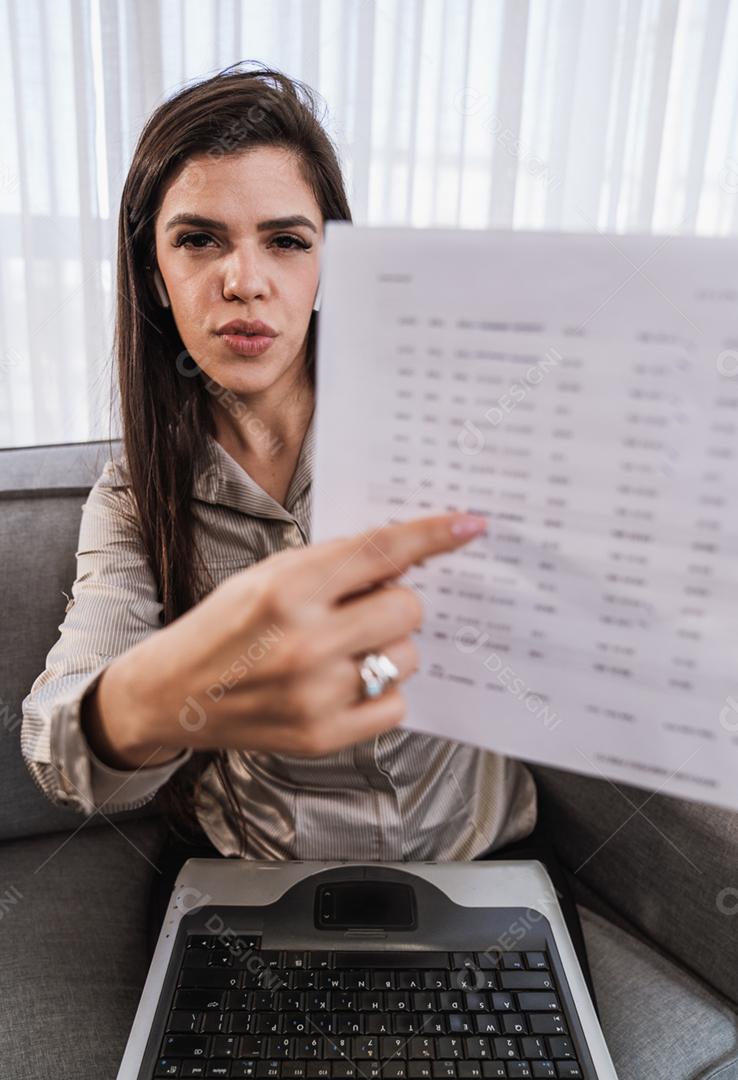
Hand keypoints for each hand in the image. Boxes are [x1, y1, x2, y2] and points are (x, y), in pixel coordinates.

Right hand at [114, 512, 486, 759]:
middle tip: (362, 609)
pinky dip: (379, 692)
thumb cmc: (226, 627)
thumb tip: (407, 558)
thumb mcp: (270, 575)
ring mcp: (315, 694)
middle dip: (395, 603)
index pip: (380, 551)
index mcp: (287, 587)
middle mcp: (304, 640)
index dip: (431, 535)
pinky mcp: (322, 736)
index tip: (469, 525)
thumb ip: (335, 567)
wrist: (173, 694)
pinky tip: (344, 683)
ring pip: (406, 657)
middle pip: (407, 608)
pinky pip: (394, 706)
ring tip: (343, 650)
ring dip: (387, 648)